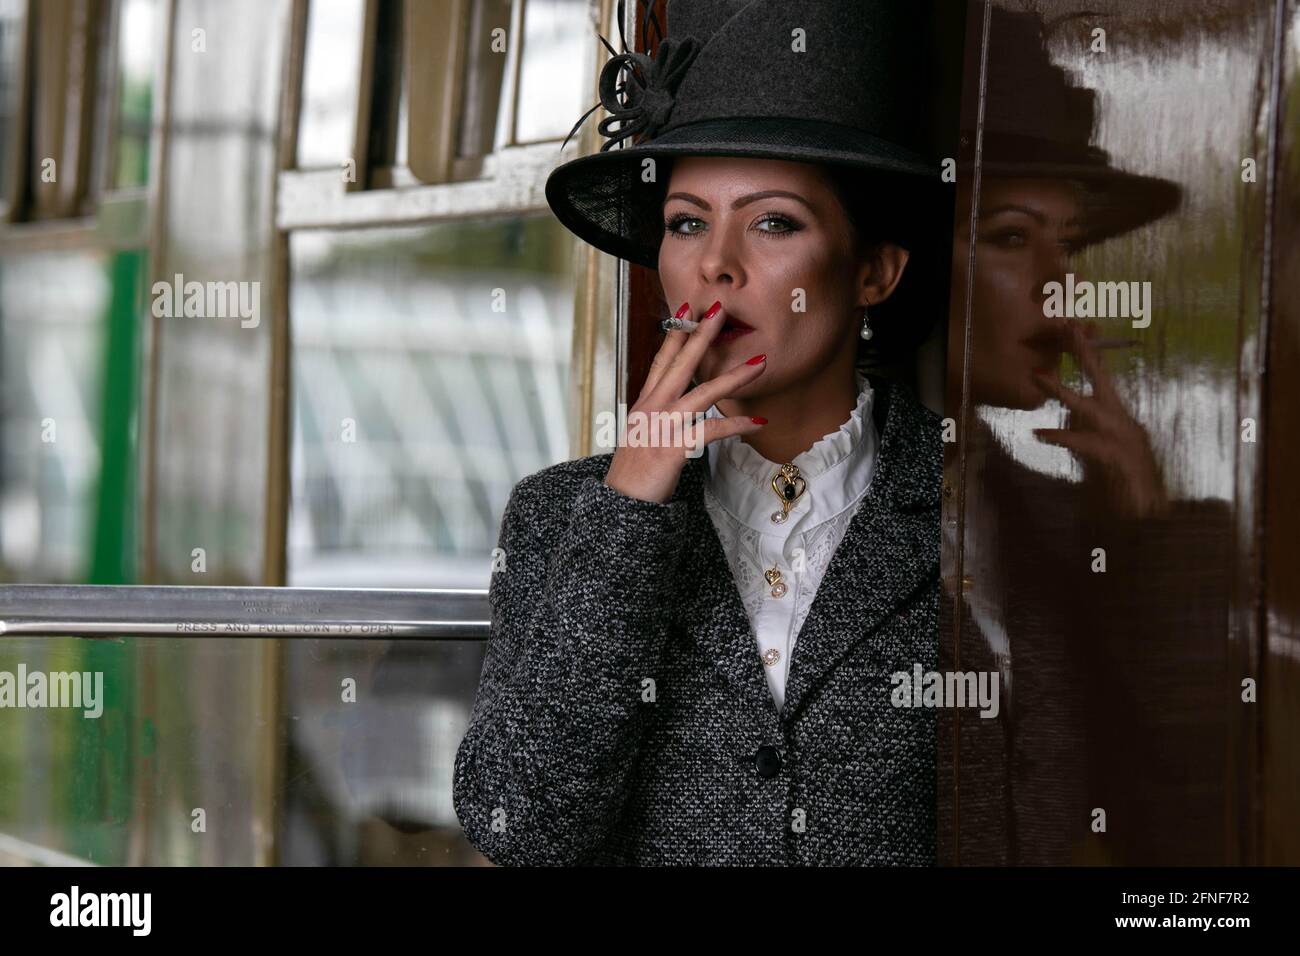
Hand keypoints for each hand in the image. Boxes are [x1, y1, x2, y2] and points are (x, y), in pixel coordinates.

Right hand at [604, 300, 767, 502]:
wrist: (622, 503)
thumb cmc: (634, 473)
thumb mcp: (640, 435)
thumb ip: (656, 415)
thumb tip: (673, 403)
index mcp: (645, 403)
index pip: (662, 361)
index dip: (675, 334)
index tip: (687, 310)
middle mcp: (653, 408)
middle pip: (681, 364)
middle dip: (701, 334)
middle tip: (719, 309)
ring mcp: (663, 426)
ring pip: (703, 393)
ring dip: (734, 376)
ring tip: (760, 363)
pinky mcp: (674, 448)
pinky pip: (712, 431)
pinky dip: (736, 425)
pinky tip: (757, 421)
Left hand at [1030, 319, 1169, 519]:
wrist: (1151, 522)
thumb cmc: (1124, 492)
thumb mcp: (1099, 457)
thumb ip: (1084, 435)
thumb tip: (1065, 417)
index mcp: (1120, 421)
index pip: (1102, 381)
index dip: (1089, 354)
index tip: (1075, 328)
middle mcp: (1125, 425)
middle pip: (1102, 381)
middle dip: (1085, 353)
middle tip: (1069, 326)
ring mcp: (1125, 441)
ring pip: (1091, 409)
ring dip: (1064, 392)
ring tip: (1038, 378)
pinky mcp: (1119, 461)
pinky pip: (1086, 445)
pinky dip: (1063, 437)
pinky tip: (1038, 434)